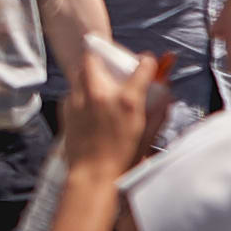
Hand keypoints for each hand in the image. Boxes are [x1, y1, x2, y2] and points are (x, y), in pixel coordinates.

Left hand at [58, 27, 166, 176]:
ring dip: (89, 73)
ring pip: (79, 71)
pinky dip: (81, 92)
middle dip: (102, 56)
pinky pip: (73, 90)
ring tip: (98, 84)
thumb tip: (164, 94)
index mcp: (126, 100)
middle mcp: (100, 93)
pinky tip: (88, 105)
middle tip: (110, 66)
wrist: (93, 174)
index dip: (146, 62)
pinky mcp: (66, 107)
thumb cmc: (125, 157)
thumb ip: (159, 111)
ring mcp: (79, 98)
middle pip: (93, 57)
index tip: (146, 63)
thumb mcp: (149, 133)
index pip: (141, 67)